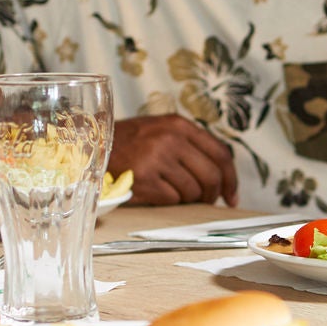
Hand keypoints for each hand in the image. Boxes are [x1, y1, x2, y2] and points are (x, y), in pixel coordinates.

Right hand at [111, 115, 238, 206]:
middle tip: (207, 200)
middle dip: (212, 194)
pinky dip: (167, 199)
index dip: (231, 178)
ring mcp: (157, 159)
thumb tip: (222, 175)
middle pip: (211, 176)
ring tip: (171, 188)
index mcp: (179, 125)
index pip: (221, 153)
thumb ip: (192, 145)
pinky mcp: (144, 178)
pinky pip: (172, 199)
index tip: (232, 195)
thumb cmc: (132, 142)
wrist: (94, 145)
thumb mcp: (163, 130)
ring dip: (187, 197)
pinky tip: (154, 189)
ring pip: (192, 191)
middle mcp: (171, 139)